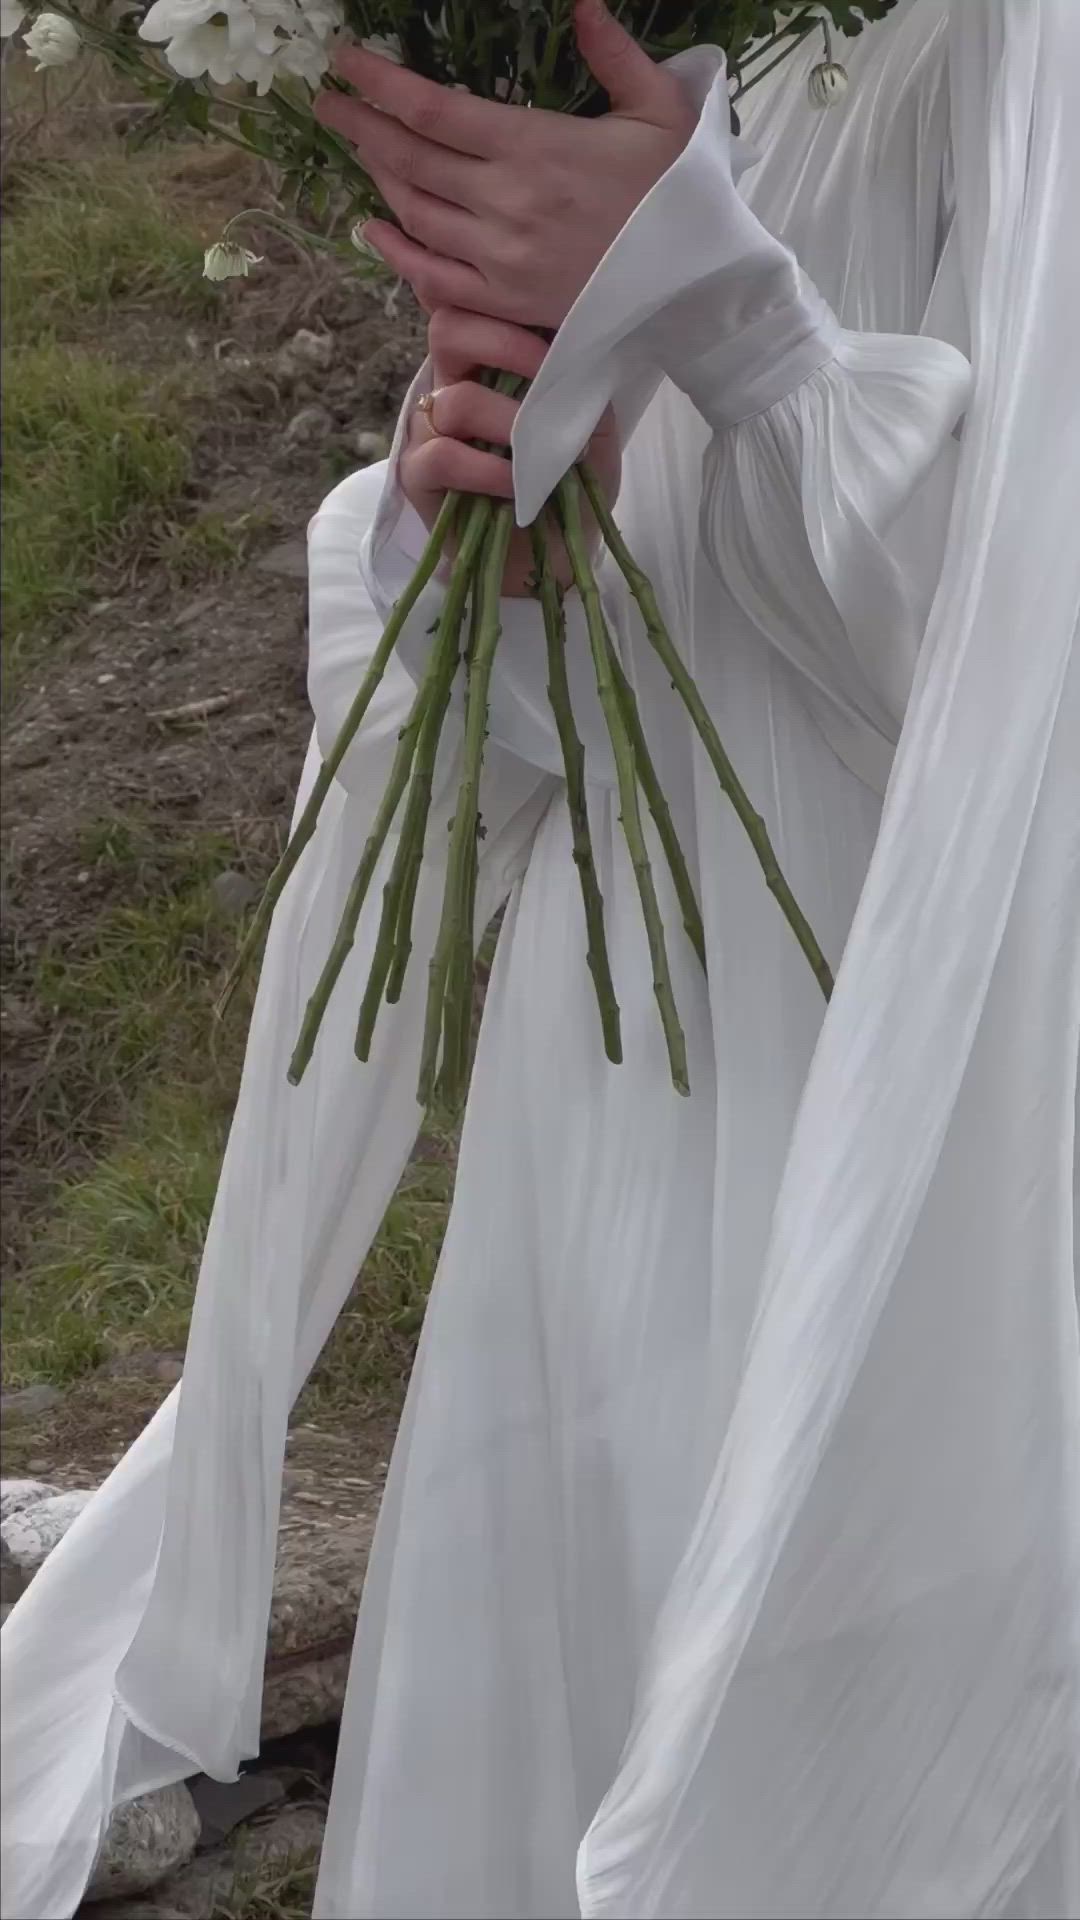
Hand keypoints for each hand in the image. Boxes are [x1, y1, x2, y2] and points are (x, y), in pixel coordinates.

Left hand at [316, 0, 694, 330]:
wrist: (696, 288)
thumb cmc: (681, 197)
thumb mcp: (661, 110)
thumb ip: (615, 54)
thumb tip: (584, 4)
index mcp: (534, 148)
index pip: (433, 110)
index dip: (379, 85)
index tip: (345, 64)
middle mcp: (505, 204)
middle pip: (410, 159)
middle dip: (361, 128)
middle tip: (329, 106)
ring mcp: (499, 259)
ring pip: (415, 213)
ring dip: (379, 179)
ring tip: (359, 150)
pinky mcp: (505, 302)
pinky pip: (433, 278)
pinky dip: (395, 252)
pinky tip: (372, 228)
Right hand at [401, 308, 619, 597]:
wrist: (554, 559)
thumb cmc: (572, 491)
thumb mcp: (594, 428)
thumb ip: (583, 383)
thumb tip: (577, 340)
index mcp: (489, 365)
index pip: (476, 308)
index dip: (509, 309)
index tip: (557, 331)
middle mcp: (453, 388)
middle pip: (446, 331)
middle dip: (501, 344)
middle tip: (544, 373)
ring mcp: (431, 432)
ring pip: (453, 401)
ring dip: (506, 422)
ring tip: (539, 451)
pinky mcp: (418, 478)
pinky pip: (440, 457)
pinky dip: (483, 469)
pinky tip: (514, 485)